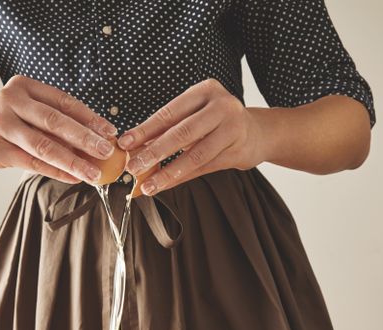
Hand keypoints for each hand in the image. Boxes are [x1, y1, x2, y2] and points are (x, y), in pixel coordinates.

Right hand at [0, 75, 117, 182]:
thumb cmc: (3, 129)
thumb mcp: (26, 116)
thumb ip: (55, 124)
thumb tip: (96, 140)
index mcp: (23, 86)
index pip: (64, 102)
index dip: (90, 118)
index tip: (110, 132)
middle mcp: (9, 100)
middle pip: (56, 121)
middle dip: (86, 139)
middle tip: (107, 152)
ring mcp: (0, 124)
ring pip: (45, 145)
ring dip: (73, 161)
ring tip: (94, 173)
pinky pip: (32, 163)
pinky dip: (56, 171)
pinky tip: (74, 177)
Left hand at [118, 79, 265, 195]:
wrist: (257, 133)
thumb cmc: (217, 122)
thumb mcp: (194, 115)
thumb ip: (167, 129)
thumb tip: (133, 148)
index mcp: (205, 91)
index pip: (169, 112)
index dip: (145, 130)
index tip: (125, 144)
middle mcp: (222, 106)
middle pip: (181, 133)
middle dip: (154, 153)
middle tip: (133, 167)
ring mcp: (233, 129)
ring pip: (194, 155)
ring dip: (167, 173)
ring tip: (147, 185)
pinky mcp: (238, 151)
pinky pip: (203, 168)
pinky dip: (181, 178)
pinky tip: (164, 185)